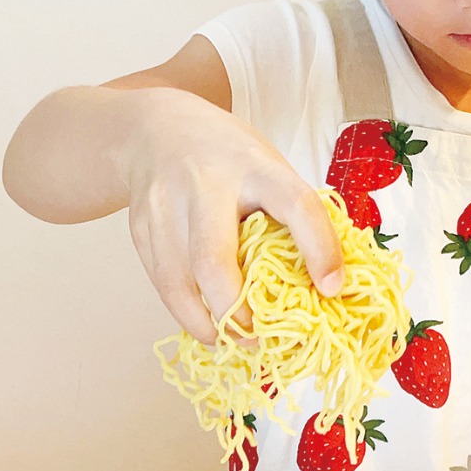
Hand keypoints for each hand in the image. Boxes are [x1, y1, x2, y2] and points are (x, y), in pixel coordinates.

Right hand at [126, 89, 344, 343]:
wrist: (153, 132)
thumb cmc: (226, 158)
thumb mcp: (265, 166)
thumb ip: (289, 213)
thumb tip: (325, 281)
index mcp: (254, 165)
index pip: (295, 206)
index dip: (318, 250)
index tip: (331, 290)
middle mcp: (205, 185)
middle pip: (214, 262)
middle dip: (238, 312)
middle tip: (259, 338)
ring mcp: (165, 208)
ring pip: (179, 284)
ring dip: (209, 324)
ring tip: (231, 339)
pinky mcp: (140, 230)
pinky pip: (163, 285)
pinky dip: (187, 313)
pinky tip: (206, 321)